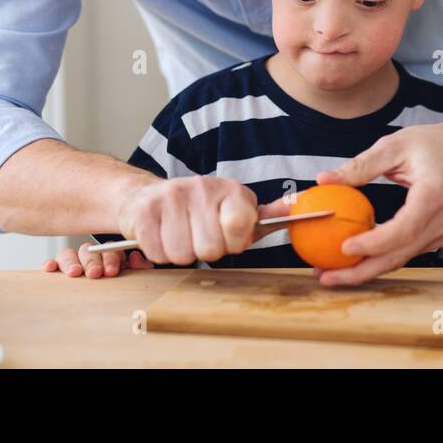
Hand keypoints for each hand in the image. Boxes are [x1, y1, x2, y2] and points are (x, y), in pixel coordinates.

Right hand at [42, 242, 153, 278]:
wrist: (102, 309)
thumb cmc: (118, 288)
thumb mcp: (132, 277)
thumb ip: (138, 268)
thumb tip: (136, 259)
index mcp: (109, 255)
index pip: (109, 249)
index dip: (111, 258)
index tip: (112, 272)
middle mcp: (91, 256)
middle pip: (88, 250)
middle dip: (92, 261)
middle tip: (95, 273)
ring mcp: (74, 262)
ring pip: (68, 253)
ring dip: (71, 261)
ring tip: (74, 273)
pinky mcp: (58, 271)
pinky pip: (53, 263)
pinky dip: (51, 263)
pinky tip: (50, 268)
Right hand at [114, 175, 291, 265]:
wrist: (146, 196)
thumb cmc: (199, 211)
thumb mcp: (236, 210)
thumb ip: (268, 214)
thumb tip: (298, 206)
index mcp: (230, 190)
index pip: (241, 226)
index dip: (234, 242)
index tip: (228, 236)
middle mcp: (201, 187)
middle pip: (211, 249)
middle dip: (205, 251)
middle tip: (199, 237)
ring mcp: (171, 197)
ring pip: (183, 254)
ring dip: (181, 253)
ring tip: (180, 235)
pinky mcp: (144, 212)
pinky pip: (158, 253)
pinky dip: (159, 252)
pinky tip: (161, 235)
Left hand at [311, 119, 442, 286]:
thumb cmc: (435, 144)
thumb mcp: (395, 146)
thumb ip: (360, 165)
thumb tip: (324, 180)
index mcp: (434, 196)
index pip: (403, 229)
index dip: (373, 243)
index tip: (344, 247)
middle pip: (399, 255)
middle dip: (361, 271)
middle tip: (327, 276)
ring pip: (401, 259)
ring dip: (366, 269)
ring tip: (332, 272)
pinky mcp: (438, 238)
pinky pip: (406, 252)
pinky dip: (380, 258)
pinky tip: (355, 259)